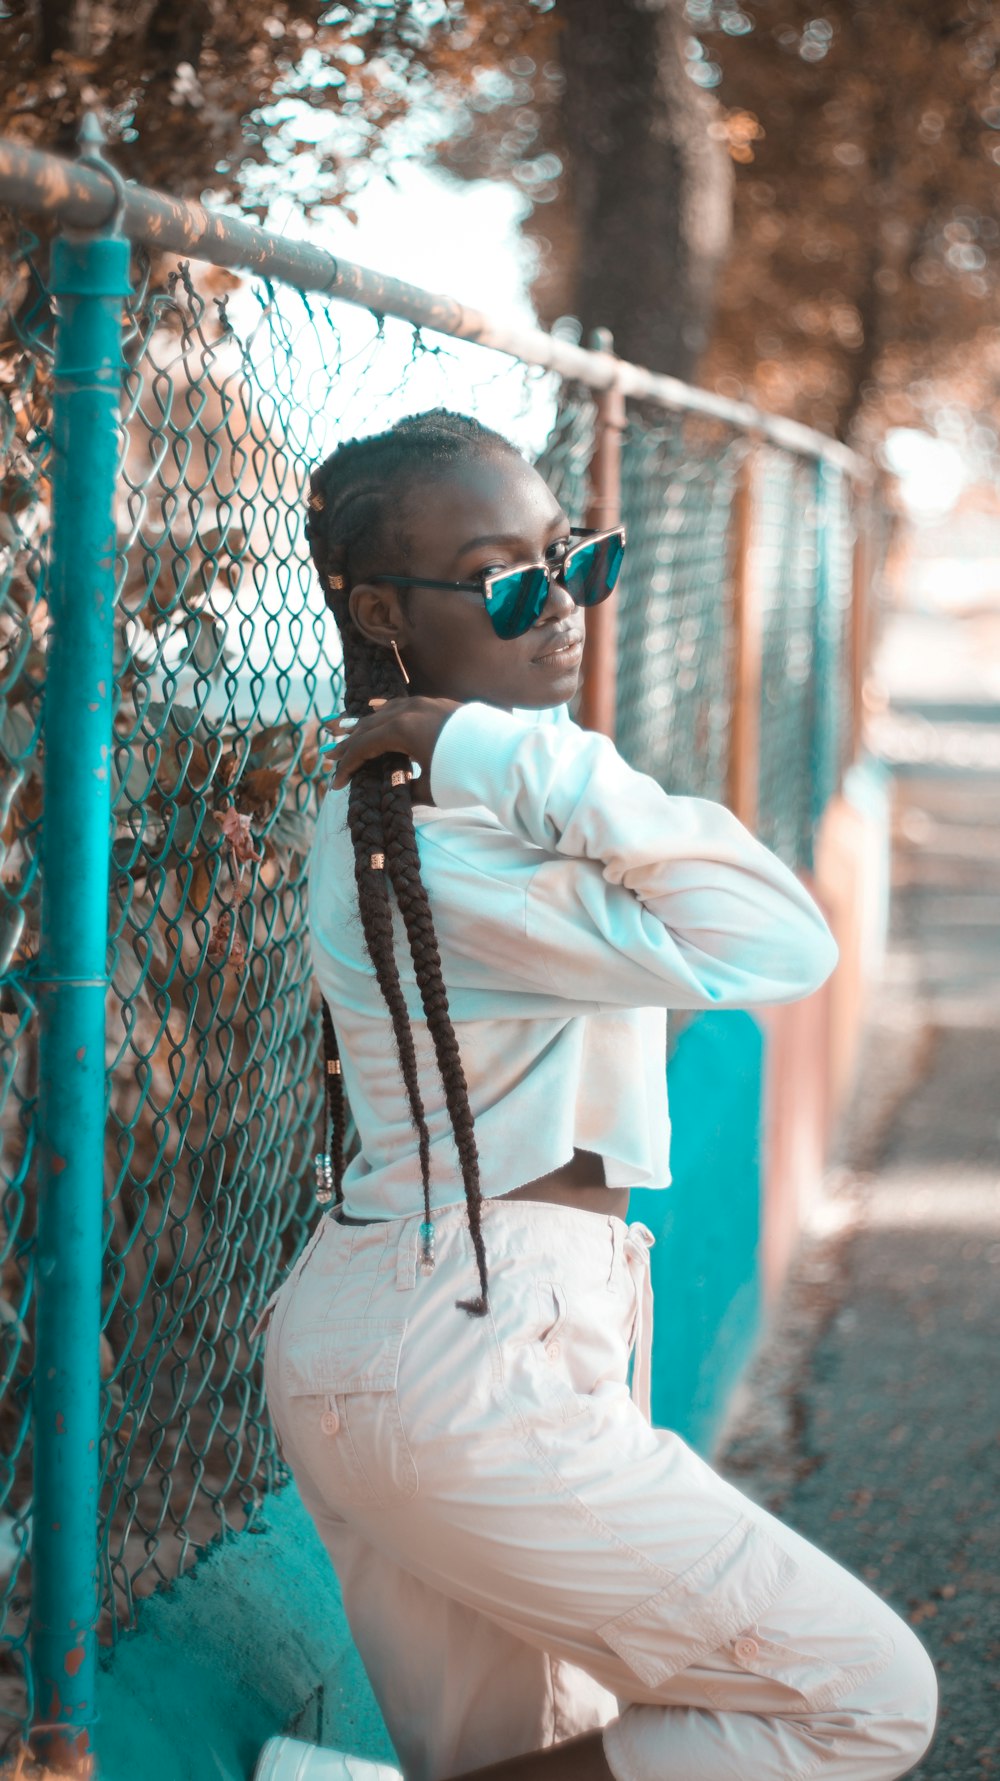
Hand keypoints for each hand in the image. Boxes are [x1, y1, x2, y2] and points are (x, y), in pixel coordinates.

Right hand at [318, 695, 462, 792]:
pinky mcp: (437, 705)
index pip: (364, 747)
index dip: (347, 766)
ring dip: (363, 726)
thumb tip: (395, 795)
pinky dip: (385, 710)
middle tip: (331, 757)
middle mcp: (408, 711)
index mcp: (401, 730)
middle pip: (368, 727)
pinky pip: (402, 705)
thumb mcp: (430, 789)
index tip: (337, 783)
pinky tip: (374, 709)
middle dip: (348, 745)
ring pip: (383, 713)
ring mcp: (423, 704)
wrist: (505, 756)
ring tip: (344, 733)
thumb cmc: (465, 775)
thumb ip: (407, 790)